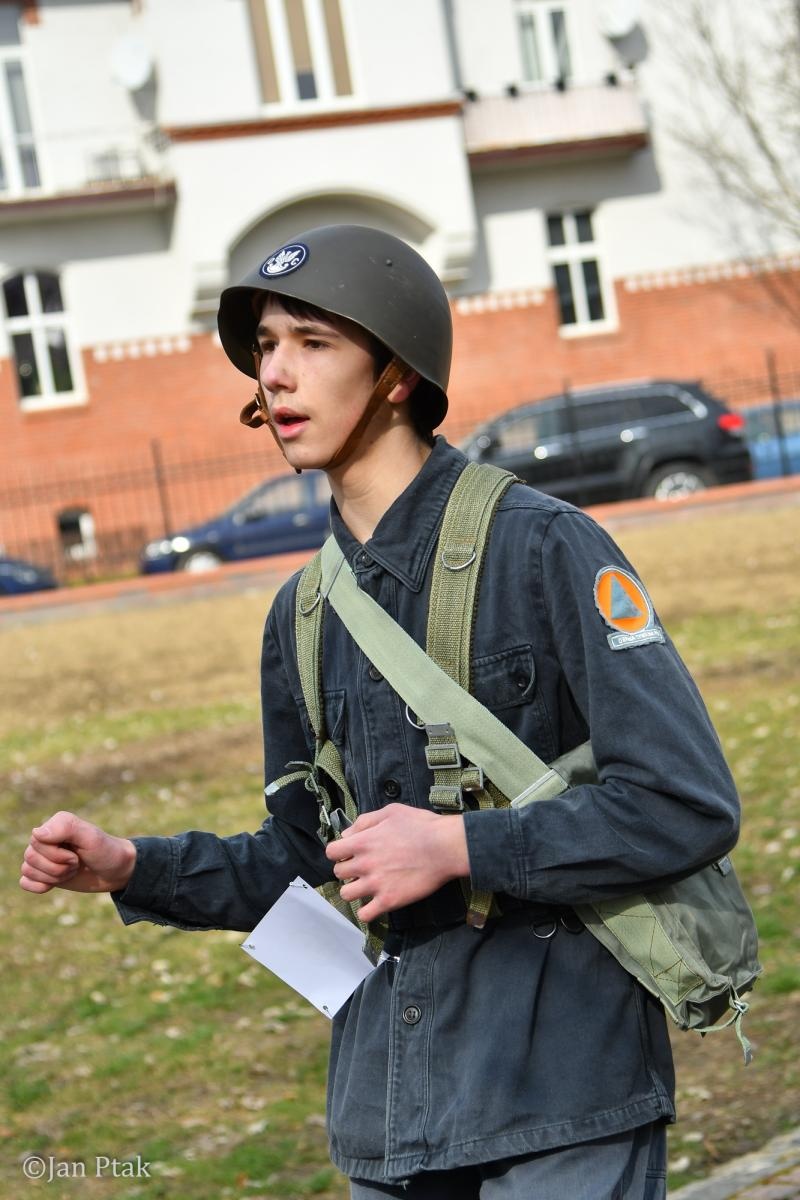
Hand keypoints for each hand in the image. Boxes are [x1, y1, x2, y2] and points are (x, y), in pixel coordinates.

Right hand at [19, 811, 136, 895]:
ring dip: (53, 877)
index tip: (78, 853)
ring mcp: (43, 857)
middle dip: (57, 867)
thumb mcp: (90, 837)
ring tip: (71, 871)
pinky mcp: (42, 874)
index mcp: (55, 825)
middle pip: (30, 857)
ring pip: (27, 871)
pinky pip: (25, 882)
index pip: (36, 842)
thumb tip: (36, 832)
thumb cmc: (105, 851)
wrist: (115, 872)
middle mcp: (45, 839)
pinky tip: (55, 884)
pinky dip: (40, 886)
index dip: (57, 854)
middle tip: (77, 863)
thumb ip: (65, 828)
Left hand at [324, 804, 469, 923]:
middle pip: (338, 873)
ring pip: (346, 894)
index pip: (332, 852)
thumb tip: (347, 834)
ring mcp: (375, 884)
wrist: (445, 847)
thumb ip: (365, 821)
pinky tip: (375, 903)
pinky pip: (365, 915)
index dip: (339, 852)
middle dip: (348, 870)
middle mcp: (364, 864)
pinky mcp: (389, 901)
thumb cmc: (421, 826)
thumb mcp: (391, 811)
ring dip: (354, 890)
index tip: (350, 853)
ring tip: (367, 886)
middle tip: (362, 869)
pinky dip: (367, 911)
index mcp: (362, 842)